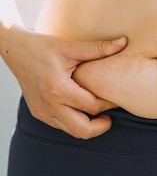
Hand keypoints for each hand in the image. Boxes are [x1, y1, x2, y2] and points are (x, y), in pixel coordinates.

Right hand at [1, 26, 127, 138]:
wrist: (15, 50)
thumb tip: (124, 43)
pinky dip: (75, 122)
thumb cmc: (43, 46)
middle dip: (101, 126)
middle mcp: (49, 105)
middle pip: (83, 130)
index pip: (92, 106)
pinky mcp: (39, 113)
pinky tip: (82, 109)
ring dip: (88, 126)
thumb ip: (99, 48)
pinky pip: (61, 126)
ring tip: (98, 113)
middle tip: (110, 116)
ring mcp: (42, 112)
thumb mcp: (71, 46)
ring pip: (72, 131)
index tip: (117, 97)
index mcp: (59, 89)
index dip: (109, 104)